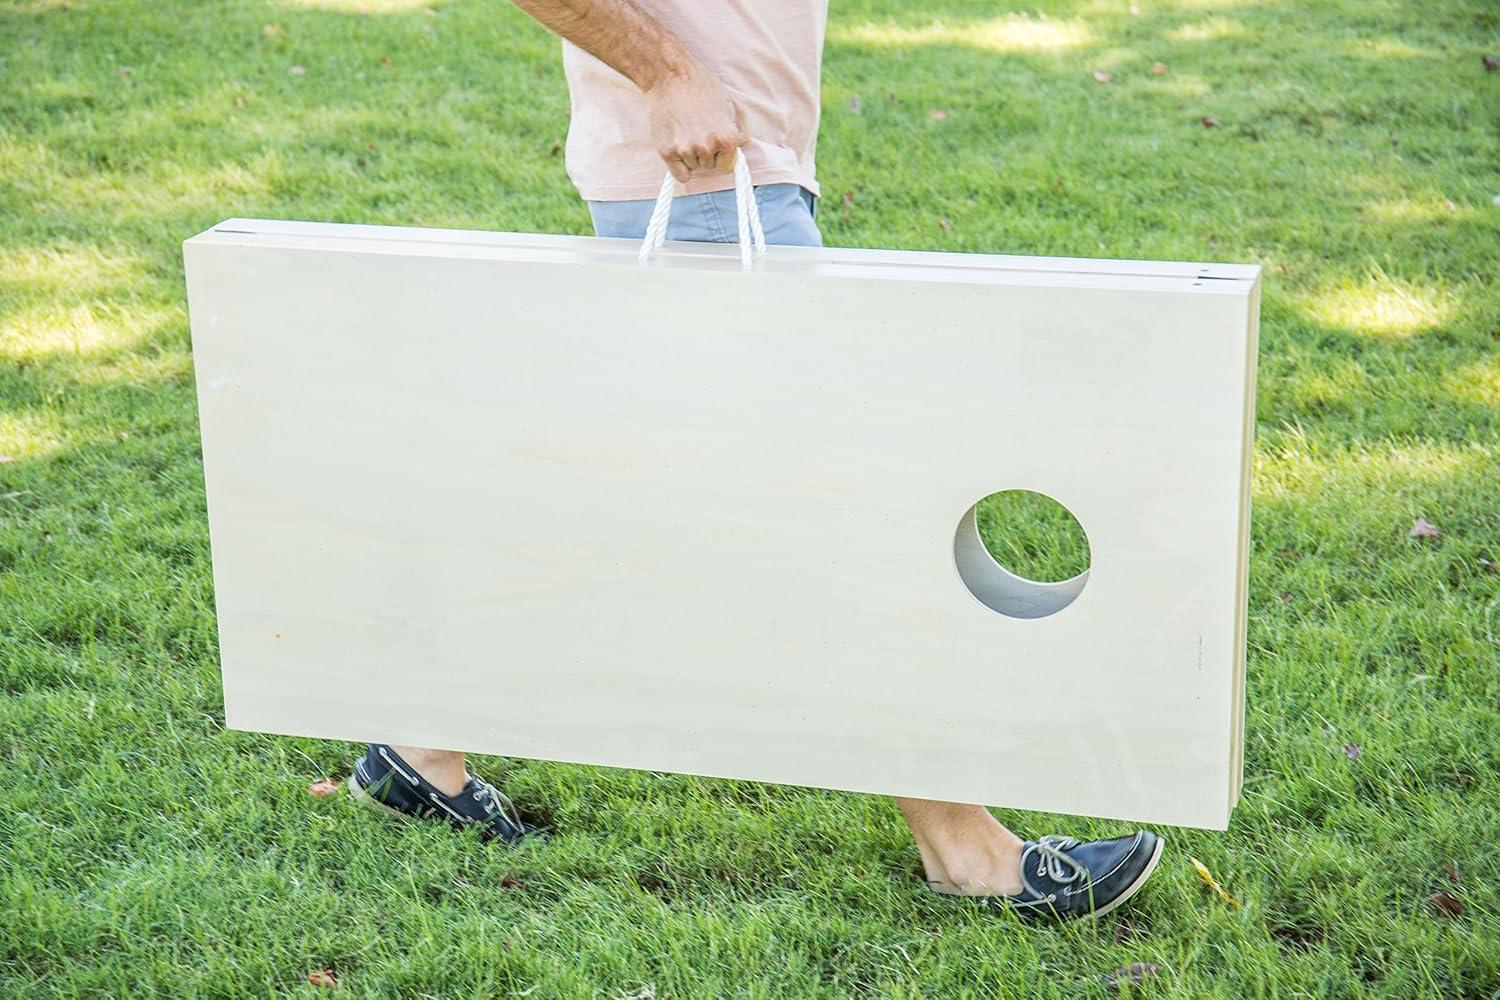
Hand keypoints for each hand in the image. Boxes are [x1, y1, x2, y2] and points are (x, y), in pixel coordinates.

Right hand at [645, 66, 748, 181]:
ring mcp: (686, 150)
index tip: (715, 144)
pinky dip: (680, 168)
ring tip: (686, 132)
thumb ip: (740, 129)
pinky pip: (680, 175)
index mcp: (726, 139)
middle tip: (697, 132)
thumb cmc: (702, 87)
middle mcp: (707, 148)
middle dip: (706, 154)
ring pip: (694, 169)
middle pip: (710, 167)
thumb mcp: (730, 105)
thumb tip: (742, 145)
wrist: (671, 77)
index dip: (722, 154)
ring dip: (691, 157)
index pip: (728, 166)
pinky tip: (678, 150)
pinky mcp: (667, 152)